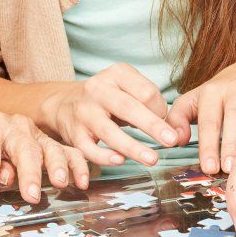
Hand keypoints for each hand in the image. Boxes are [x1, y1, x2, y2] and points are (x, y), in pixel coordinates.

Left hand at [0, 109, 86, 207]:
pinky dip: (77, 166)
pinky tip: (81, 181)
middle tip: (31, 196)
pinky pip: (68, 151)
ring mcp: (36, 133)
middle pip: (25, 149)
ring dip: (57, 167)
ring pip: (50, 148)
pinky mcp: (50, 143)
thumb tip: (6, 176)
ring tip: (60, 183)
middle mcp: (16, 125)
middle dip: (29, 173)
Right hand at [37, 64, 181, 166]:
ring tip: (152, 159)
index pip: (146, 92)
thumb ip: (147, 102)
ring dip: (132, 147)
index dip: (160, 110)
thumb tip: (169, 128)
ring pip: (109, 131)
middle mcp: (98, 90)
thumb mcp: (126, 86)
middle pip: (128, 108)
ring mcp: (84, 112)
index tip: (167, 123)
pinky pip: (89, 149)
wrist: (64, 102)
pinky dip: (105, 157)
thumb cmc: (106, 98)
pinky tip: (121, 161)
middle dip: (152, 126)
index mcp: (116, 75)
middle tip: (171, 140)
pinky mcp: (74, 133)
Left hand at [166, 57, 235, 173]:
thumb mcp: (196, 99)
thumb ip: (179, 118)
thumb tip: (175, 140)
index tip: (209, 167)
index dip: (209, 145)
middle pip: (234, 119)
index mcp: (214, 91)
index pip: (209, 120)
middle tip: (228, 169)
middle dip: (231, 145)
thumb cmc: (222, 93)